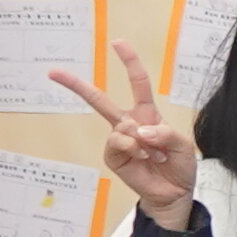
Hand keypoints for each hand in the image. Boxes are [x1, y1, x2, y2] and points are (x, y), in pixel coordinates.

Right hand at [52, 41, 199, 227]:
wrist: (174, 194)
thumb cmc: (179, 166)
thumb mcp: (182, 145)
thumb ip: (165, 133)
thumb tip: (139, 129)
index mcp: (147, 114)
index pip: (137, 83)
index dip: (129, 62)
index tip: (117, 42)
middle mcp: (129, 123)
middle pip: (99, 100)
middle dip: (77, 85)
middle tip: (53, 72)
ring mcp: (119, 140)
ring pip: (119, 126)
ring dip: (141, 139)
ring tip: (153, 153)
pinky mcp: (113, 157)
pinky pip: (118, 143)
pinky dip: (133, 148)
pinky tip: (143, 158)